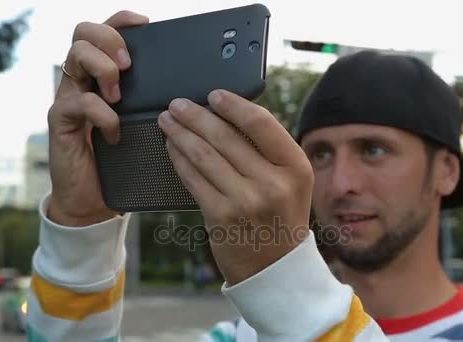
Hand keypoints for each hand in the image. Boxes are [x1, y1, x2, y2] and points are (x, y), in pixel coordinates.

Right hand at [46, 11, 148, 225]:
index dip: (120, 20)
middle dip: (108, 39)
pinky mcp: (61, 121)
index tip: (145, 23)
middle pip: (82, 33)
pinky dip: (103, 114)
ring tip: (118, 95)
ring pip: (75, 57)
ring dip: (104, 69)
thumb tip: (184, 89)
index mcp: (100, 76)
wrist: (93, 198)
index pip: (102, 32)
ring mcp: (68, 98)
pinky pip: (79, 102)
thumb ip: (148, 101)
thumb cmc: (120, 159)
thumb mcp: (139, 123)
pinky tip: (115, 132)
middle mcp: (81, 81)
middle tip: (128, 64)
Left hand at [158, 90, 313, 284]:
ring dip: (180, 133)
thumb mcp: (290, 181)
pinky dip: (178, 159)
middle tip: (177, 104)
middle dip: (195, 115)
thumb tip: (226, 114)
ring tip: (167, 121)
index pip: (261, 123)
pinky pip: (192, 178)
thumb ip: (267, 150)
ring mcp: (246, 201)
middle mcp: (273, 183)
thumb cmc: (280, 216)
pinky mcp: (220, 216)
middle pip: (225, 136)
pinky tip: (171, 148)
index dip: (233, 104)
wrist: (275, 266)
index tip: (213, 95)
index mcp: (295, 167)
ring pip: (204, 155)